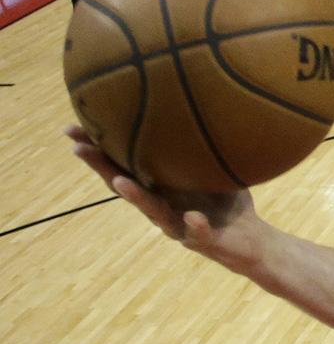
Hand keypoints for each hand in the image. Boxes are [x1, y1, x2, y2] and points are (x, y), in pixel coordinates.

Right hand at [67, 124, 265, 270]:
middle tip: (79, 148)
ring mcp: (178, 224)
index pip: (123, 165)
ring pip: (153, 211)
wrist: (249, 239)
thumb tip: (193, 103)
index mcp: (160, 186)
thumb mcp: (209, 169)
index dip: (98, 149)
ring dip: (136, 197)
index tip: (72, 129)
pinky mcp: (202, 240)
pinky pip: (198, 232)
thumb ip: (196, 147)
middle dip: (102, 168)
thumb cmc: (224, 201)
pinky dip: (195, 224)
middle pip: (125, 186)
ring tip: (119, 182)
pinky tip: (192, 217)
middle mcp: (161, 205)